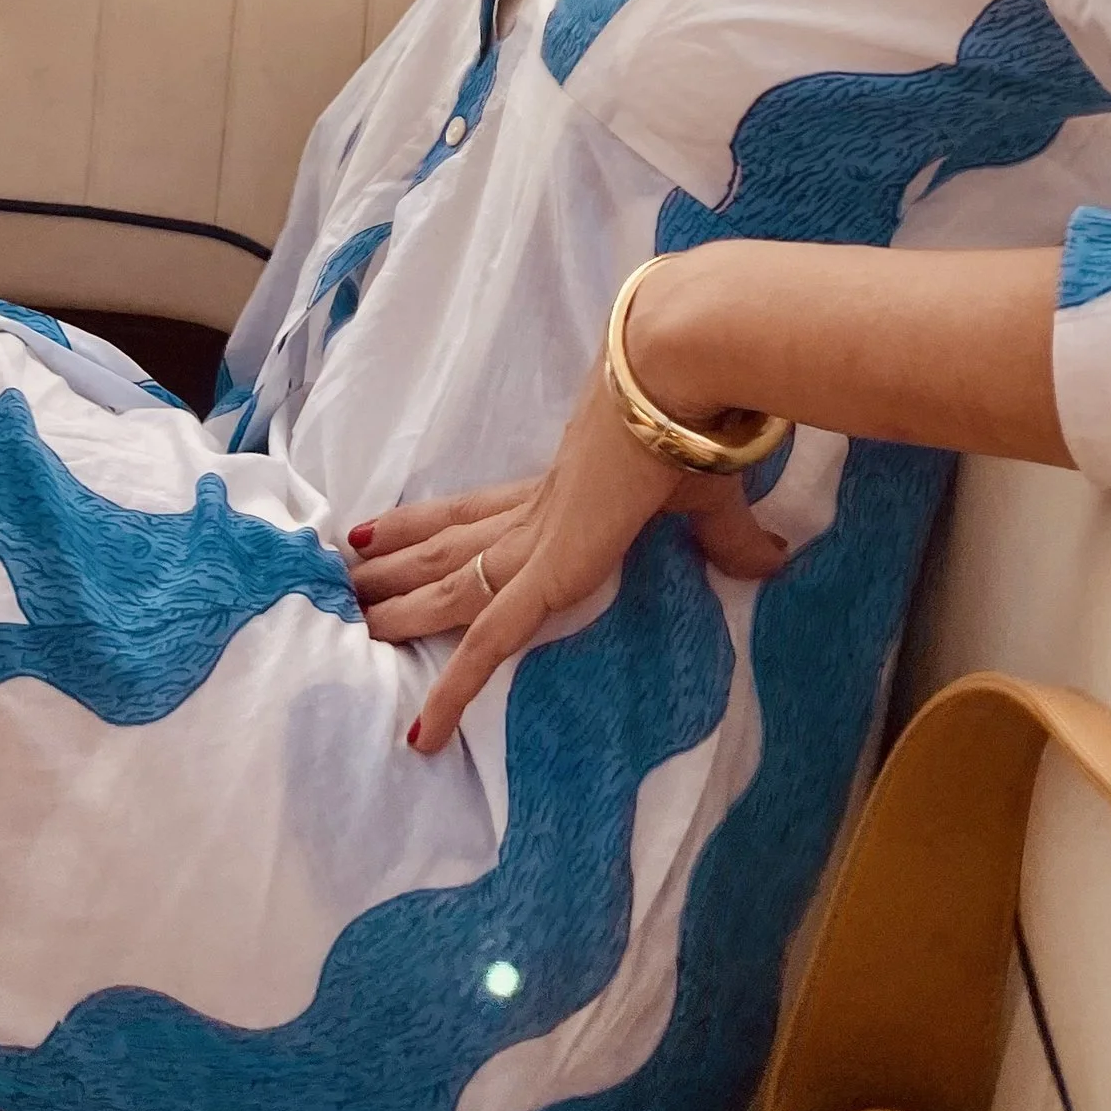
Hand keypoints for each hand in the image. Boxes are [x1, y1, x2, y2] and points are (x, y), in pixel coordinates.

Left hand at [348, 369, 787, 753]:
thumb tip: (773, 558)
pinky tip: (421, 731)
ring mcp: (535, 543)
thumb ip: (728, 535)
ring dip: (397, 608)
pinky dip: (454, 688)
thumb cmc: (692, 422)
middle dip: (393, 567)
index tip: (375, 528)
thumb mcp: (709, 490)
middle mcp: (535, 512)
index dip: (425, 522)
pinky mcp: (549, 574)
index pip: (477, 510)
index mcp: (563, 488)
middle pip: (448, 546)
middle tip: (337, 583)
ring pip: (448, 587)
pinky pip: (489, 644)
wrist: (674, 379)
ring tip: (344, 623)